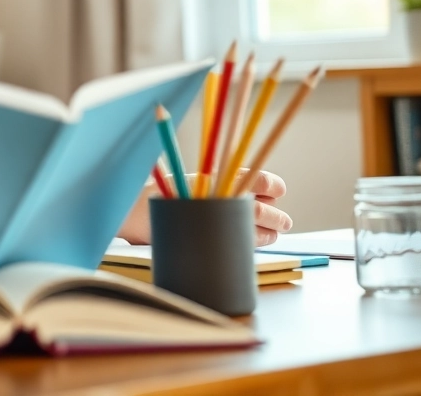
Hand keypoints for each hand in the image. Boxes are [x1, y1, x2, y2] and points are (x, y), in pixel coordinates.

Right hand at [118, 170, 292, 246]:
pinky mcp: (207, 236)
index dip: (272, 185)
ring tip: (274, 234)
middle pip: (259, 207)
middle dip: (277, 217)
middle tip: (285, 223)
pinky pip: (239, 243)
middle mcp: (216, 196)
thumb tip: (258, 193)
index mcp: (215, 176)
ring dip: (269, 232)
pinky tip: (256, 242)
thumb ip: (222, 181)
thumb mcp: (194, 180)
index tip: (279, 191)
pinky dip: (252, 243)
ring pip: (252, 226)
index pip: (256, 177)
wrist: (135, 212)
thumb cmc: (167, 195)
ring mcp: (212, 217)